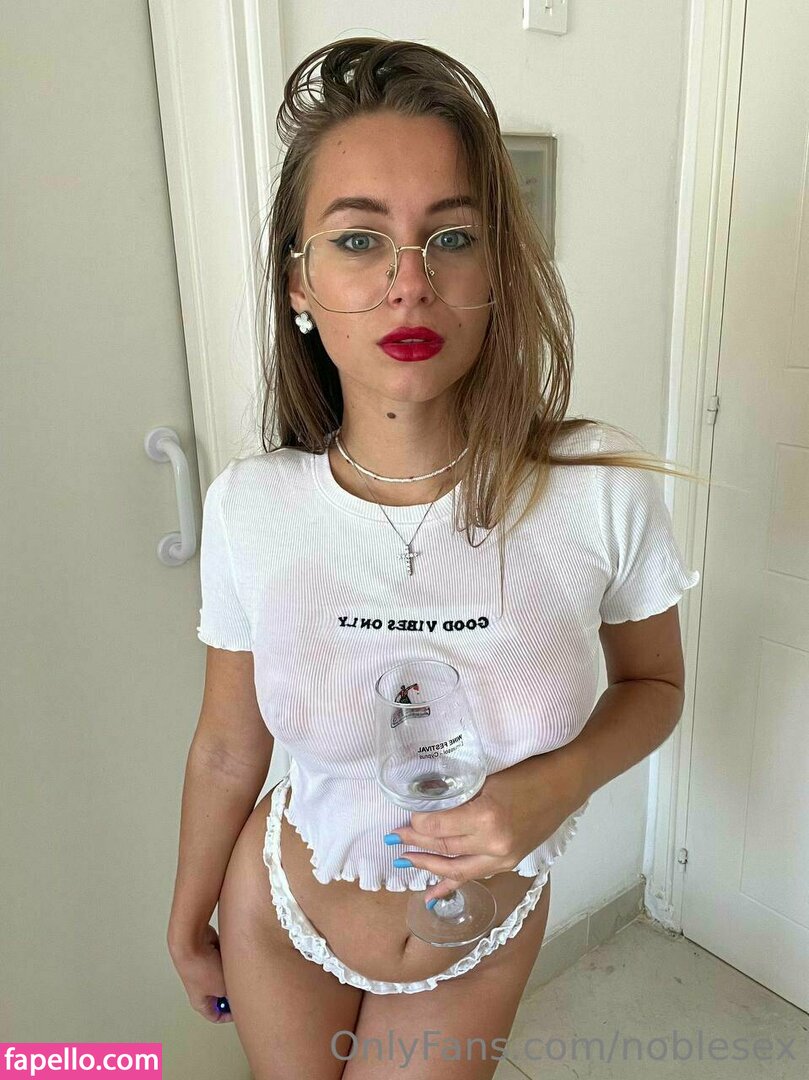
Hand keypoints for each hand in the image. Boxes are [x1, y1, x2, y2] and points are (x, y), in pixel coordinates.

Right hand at [167, 924, 232, 1023]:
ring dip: (232, 973)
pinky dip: (230, 960)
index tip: (241, 1010)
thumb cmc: (200, 967)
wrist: (192, 943)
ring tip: (238, 970)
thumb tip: (240, 991)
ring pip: (225, 976)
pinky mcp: (211, 956)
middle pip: (222, 995)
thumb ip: (232, 993)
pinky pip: (226, 961)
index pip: (216, 1016)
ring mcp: (207, 970)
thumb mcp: (223, 988)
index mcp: (201, 1002)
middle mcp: (202, 987)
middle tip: (244, 988)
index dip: (229, 1015)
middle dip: (233, 990)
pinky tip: (234, 958)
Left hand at [389, 753, 584, 904]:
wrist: (564, 784)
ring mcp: (503, 857)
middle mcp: (493, 843)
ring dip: (429, 864)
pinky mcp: (509, 862)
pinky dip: (451, 884)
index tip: (404, 816)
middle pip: (444, 847)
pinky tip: (432, 894)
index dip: (416, 823)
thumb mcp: (486, 776)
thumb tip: (426, 801)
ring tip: (405, 860)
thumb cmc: (526, 771)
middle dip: (416, 843)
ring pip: (456, 867)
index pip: (438, 826)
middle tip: (394, 838)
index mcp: (485, 816)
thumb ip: (459, 792)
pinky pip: (474, 876)